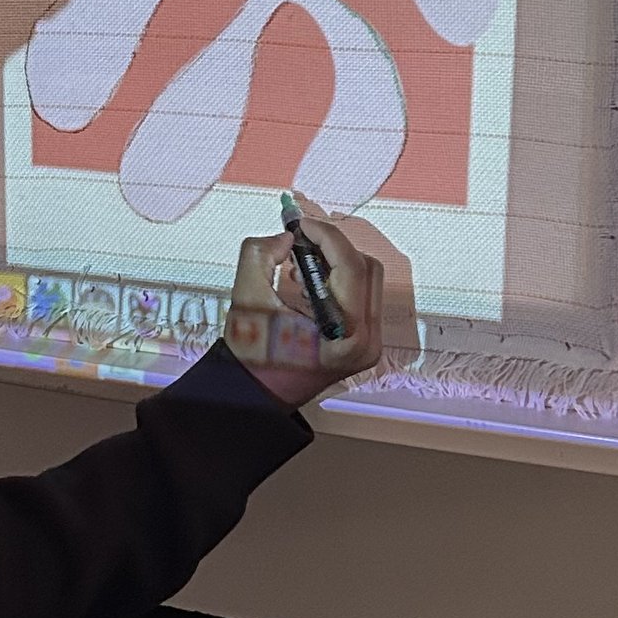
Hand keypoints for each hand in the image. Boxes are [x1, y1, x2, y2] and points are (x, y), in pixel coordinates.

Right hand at [226, 196, 404, 407]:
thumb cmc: (252, 355)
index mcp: (346, 336)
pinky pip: (360, 294)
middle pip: (365, 268)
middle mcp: (367, 342)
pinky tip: (308, 284)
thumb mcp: (246, 297)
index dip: (326, 236)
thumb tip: (288, 237)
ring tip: (299, 268)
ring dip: (334, 262)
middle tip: (300, 240)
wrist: (256, 395)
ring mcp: (371, 344)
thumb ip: (259, 255)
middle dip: (332, 247)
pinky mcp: (365, 341)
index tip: (300, 223)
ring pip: (366, 278)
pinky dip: (337, 279)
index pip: (351, 267)